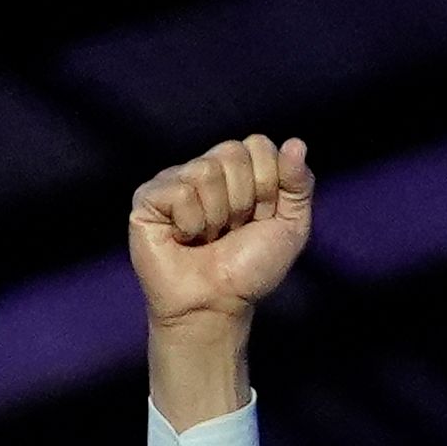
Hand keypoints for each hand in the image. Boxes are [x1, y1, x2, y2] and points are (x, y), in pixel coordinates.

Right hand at [128, 134, 315, 326]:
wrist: (218, 302)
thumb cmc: (251, 268)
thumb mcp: (291, 226)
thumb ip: (299, 184)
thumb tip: (297, 143)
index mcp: (238, 171)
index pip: (258, 145)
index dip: (269, 185)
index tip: (262, 217)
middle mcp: (204, 169)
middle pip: (232, 152)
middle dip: (245, 199)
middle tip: (233, 228)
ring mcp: (173, 180)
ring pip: (205, 170)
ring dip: (218, 215)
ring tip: (208, 236)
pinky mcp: (147, 197)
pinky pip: (179, 192)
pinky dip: (191, 223)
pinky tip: (184, 238)